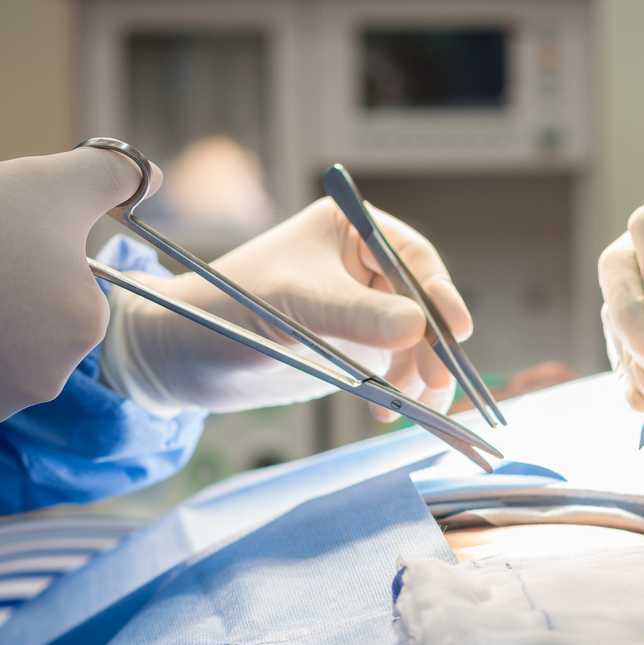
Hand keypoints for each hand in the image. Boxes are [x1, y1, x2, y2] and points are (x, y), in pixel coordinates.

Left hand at [101, 198, 471, 416]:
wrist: (186, 356)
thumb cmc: (228, 309)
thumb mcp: (296, 307)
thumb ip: (357, 316)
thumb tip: (419, 326)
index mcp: (349, 231)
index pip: (413, 258)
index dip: (439, 294)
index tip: (457, 330)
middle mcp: (362, 267)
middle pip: (423, 304)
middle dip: (434, 346)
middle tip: (436, 382)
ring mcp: (362, 311)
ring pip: (416, 343)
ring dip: (421, 377)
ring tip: (412, 406)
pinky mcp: (354, 350)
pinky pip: (396, 370)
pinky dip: (401, 393)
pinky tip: (387, 413)